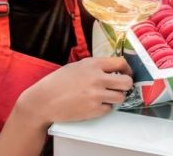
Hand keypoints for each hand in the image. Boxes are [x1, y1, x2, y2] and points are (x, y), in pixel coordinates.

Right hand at [17, 57, 132, 125]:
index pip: (120, 63)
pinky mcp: (94, 110)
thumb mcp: (77, 66)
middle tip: (121, 86)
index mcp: (93, 64)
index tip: (126, 73)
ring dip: (116, 97)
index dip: (127, 69)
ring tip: (106, 96)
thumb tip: (111, 69)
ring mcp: (97, 95)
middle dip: (126, 84)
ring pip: (121, 97)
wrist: (45, 100)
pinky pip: (110, 109)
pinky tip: (95, 103)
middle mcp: (97, 78)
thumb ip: (95, 66)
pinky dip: (105, 107)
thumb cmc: (58, 81)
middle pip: (126, 82)